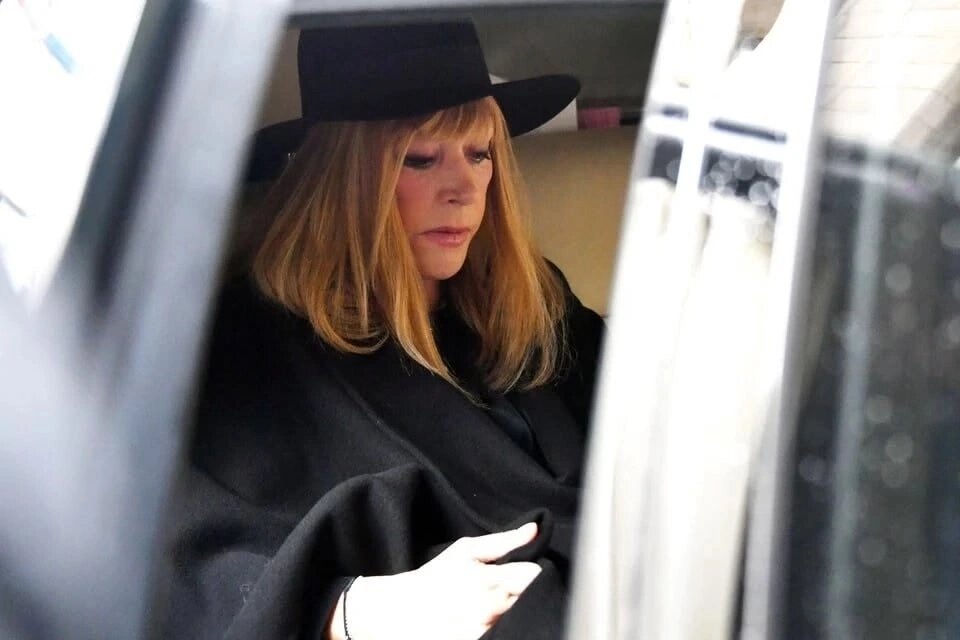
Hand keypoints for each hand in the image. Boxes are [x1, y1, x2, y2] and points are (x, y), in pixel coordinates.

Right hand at [327, 522, 541, 639]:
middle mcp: (491, 607)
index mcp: (491, 579)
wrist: (401, 610)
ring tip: (498, 605)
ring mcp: (484, 629)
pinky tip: (492, 620)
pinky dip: (503, 626)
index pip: (534, 576)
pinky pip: (502, 634)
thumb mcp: (465, 550)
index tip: (526, 572)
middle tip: (510, 589)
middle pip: (531, 598)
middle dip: (527, 592)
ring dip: (516, 611)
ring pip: (518, 618)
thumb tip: (535, 529)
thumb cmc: (436, 576)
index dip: (534, 572)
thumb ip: (503, 540)